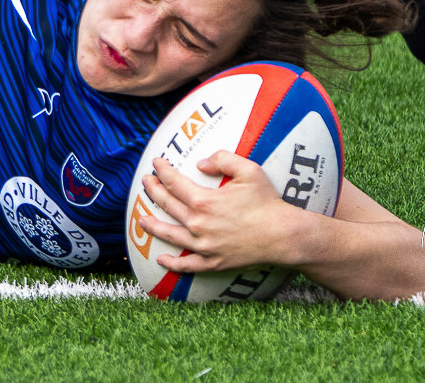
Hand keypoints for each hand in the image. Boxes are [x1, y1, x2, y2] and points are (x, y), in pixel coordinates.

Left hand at [137, 151, 313, 273]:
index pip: (174, 183)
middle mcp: (198, 224)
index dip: (162, 171)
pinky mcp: (213, 262)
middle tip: (146, 183)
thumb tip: (200, 163)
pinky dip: (172, 264)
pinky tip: (161, 260)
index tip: (156, 164)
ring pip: (170, 235)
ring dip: (153, 226)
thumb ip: (222, 159)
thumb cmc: (267, 202)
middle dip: (154, 191)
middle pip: (168, 206)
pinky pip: (187, 265)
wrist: (282, 236)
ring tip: (141, 220)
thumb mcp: (248, 170)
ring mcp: (203, 246)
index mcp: (203, 201)